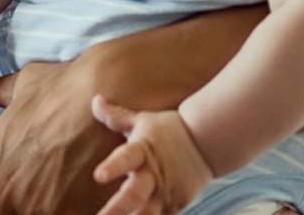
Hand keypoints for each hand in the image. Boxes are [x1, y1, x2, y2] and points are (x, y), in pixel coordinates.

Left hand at [0, 66, 120, 213]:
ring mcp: (39, 206)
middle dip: (11, 208)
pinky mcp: (73, 212)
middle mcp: (7, 190)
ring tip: (59, 195)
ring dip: (43, 211)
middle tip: (33, 194)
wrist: (109, 92)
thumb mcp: (24, 85)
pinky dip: (73, 212)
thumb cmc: (68, 88)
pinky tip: (81, 201)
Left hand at [89, 96, 213, 214]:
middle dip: (117, 208)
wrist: (209, 142)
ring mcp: (165, 192)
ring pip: (148, 213)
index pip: (126, 158)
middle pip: (135, 194)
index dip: (113, 168)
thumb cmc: (169, 130)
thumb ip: (116, 116)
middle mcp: (152, 175)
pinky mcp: (175, 205)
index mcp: (142, 151)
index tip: (98, 176)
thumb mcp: (142, 121)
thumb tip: (95, 100)